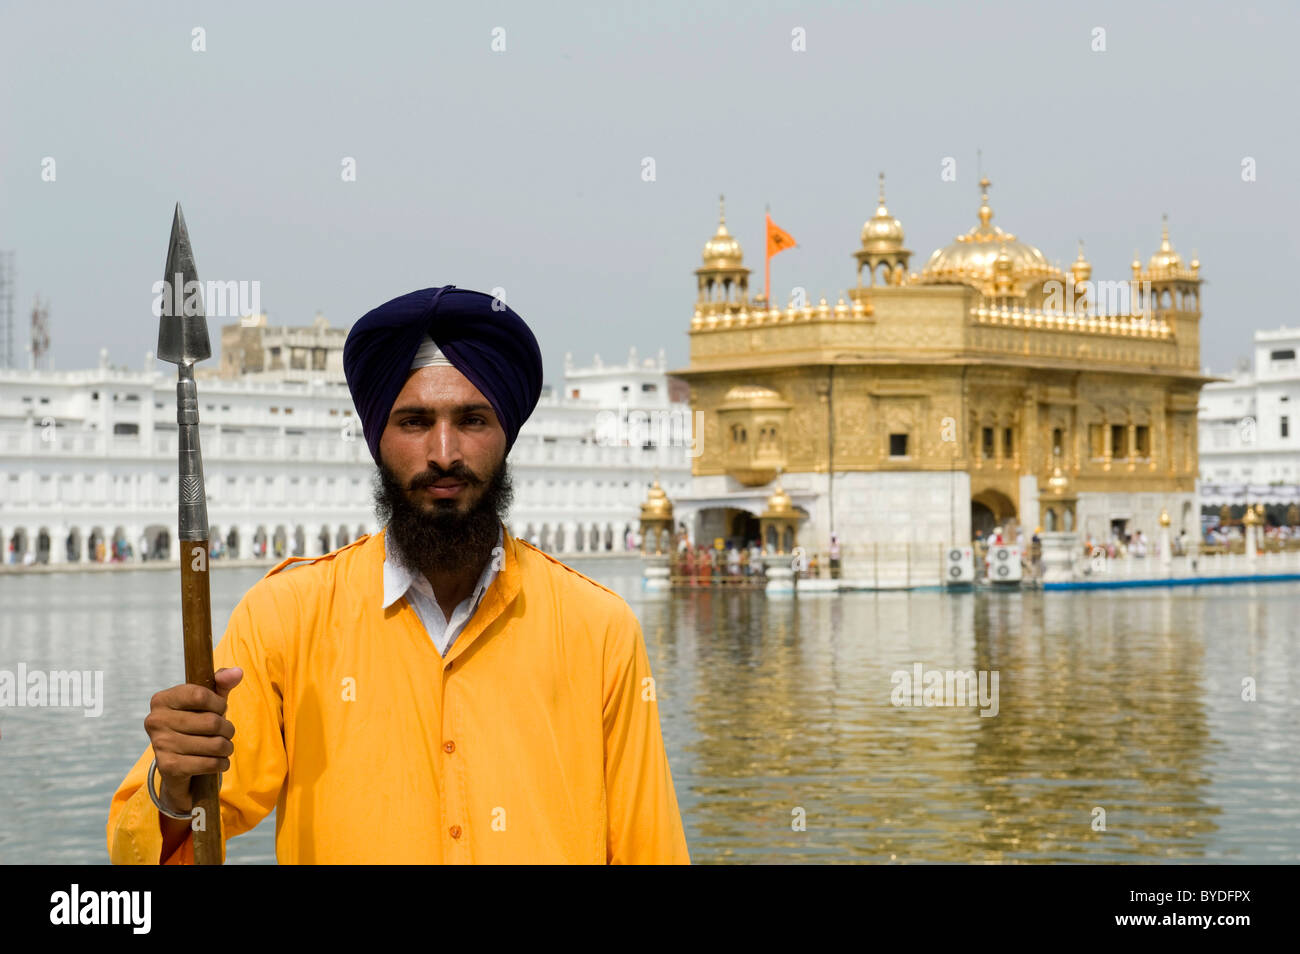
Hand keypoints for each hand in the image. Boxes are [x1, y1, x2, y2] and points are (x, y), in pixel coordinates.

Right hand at [143, 667, 242, 811]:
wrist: (177, 764)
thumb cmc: (195, 724)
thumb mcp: (207, 701)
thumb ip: (221, 682)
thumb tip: (237, 672)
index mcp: (162, 699)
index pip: (199, 695)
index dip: (219, 703)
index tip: (220, 708)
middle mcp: (155, 720)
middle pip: (211, 722)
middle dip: (228, 729)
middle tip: (226, 732)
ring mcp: (160, 744)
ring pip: (214, 744)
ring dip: (227, 747)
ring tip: (224, 747)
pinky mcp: (168, 767)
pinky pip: (209, 763)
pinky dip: (222, 763)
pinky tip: (219, 761)